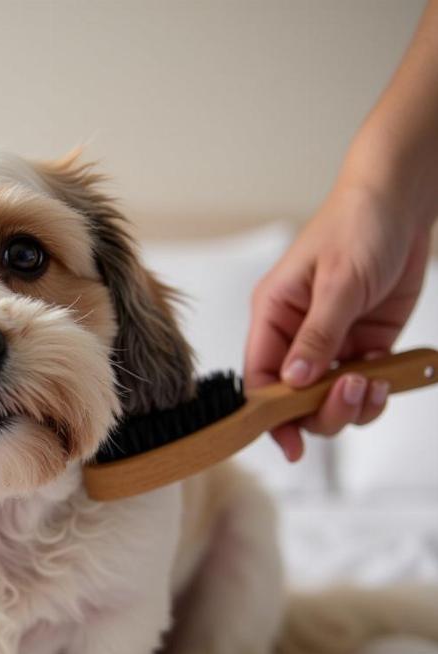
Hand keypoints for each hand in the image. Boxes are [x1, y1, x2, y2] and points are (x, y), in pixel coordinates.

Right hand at [244, 181, 429, 460]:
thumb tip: (295, 384)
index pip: (260, 378)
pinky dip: (378, 393)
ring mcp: (331, 343)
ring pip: (329, 400)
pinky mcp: (364, 344)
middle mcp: (296, 337)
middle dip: (322, 409)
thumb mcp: (337, 281)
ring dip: (353, 405)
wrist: (401, 201)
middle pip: (294, 400)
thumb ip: (317, 335)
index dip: (269, 416)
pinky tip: (390, 375)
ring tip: (375, 383)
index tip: (291, 444)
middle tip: (353, 392)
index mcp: (273, 317)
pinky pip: (364, 386)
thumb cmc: (357, 226)